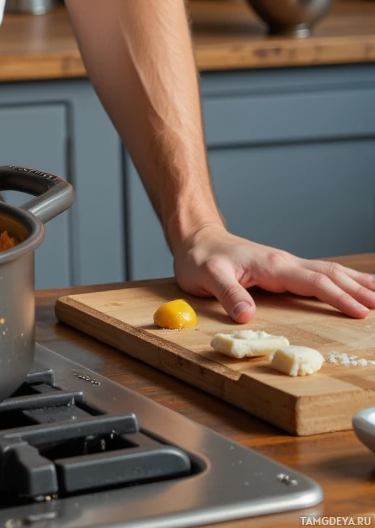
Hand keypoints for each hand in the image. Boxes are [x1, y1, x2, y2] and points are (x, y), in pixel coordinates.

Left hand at [173, 222, 374, 321]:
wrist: (196, 237)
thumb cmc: (200, 258)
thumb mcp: (207, 277)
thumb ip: (227, 294)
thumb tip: (247, 316)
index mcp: (272, 265)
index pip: (313, 281)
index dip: (338, 297)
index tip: (360, 312)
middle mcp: (285, 262)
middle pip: (331, 274)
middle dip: (359, 289)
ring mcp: (286, 264)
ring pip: (329, 271)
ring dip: (356, 283)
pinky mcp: (284, 269)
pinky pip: (320, 273)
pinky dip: (343, 280)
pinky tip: (353, 285)